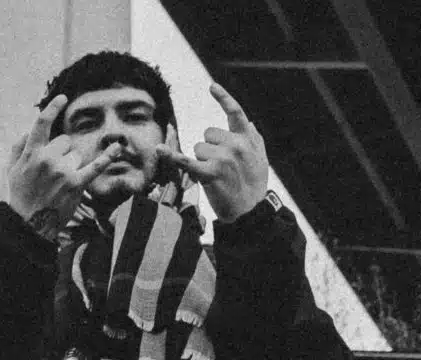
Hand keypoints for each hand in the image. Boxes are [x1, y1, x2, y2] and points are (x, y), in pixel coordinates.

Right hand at [7, 95, 122, 225]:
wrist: (28, 225)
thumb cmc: (20, 197)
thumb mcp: (11, 170)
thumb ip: (19, 147)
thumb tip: (29, 130)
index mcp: (31, 153)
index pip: (42, 124)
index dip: (53, 108)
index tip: (63, 98)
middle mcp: (47, 159)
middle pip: (64, 142)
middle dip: (61, 154)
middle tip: (51, 175)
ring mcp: (62, 172)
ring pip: (76, 155)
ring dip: (72, 166)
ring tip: (60, 184)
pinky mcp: (75, 185)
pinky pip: (95, 166)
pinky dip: (108, 157)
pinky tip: (118, 147)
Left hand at [155, 83, 267, 222]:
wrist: (251, 211)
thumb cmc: (254, 186)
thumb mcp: (261, 159)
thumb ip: (254, 139)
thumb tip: (249, 122)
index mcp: (247, 138)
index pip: (235, 111)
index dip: (223, 98)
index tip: (211, 86)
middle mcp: (235, 144)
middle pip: (208, 135)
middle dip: (209, 149)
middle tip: (221, 168)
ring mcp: (223, 158)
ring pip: (198, 149)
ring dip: (201, 162)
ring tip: (215, 176)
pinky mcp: (210, 174)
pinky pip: (187, 162)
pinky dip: (172, 157)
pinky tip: (159, 150)